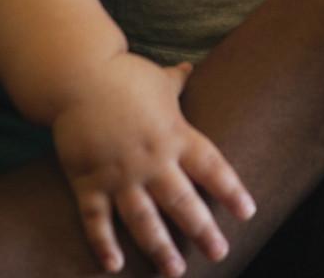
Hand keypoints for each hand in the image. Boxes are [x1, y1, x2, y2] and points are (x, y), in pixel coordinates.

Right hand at [52, 55, 255, 275]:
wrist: (76, 75)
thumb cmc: (122, 76)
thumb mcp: (157, 79)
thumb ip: (176, 82)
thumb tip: (189, 67)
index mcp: (175, 134)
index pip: (211, 167)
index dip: (230, 191)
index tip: (247, 213)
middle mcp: (152, 159)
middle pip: (183, 202)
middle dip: (202, 230)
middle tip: (220, 253)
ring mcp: (119, 173)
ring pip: (144, 219)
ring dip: (160, 247)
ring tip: (175, 272)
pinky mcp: (88, 181)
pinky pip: (96, 219)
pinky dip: (103, 243)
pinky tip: (114, 266)